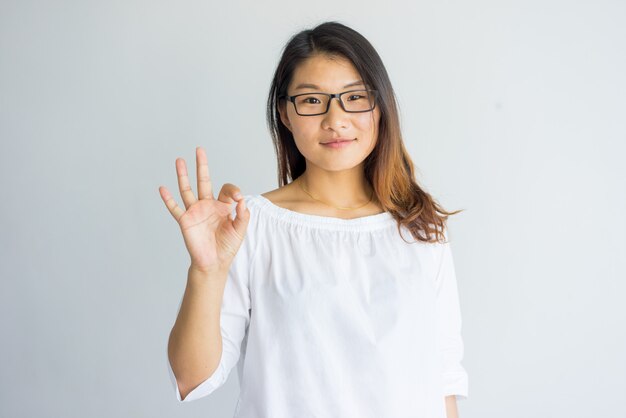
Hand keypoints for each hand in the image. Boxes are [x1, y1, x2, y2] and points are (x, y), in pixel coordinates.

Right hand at [158, 147, 249, 275]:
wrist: (214, 262)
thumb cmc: (227, 246)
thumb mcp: (240, 229)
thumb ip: (243, 214)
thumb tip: (242, 200)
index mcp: (222, 206)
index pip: (226, 189)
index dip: (233, 190)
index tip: (238, 198)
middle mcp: (207, 205)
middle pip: (204, 181)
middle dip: (202, 166)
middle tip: (199, 150)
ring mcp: (195, 212)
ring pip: (187, 190)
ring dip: (183, 175)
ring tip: (179, 160)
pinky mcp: (185, 221)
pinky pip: (175, 208)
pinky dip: (168, 199)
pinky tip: (162, 188)